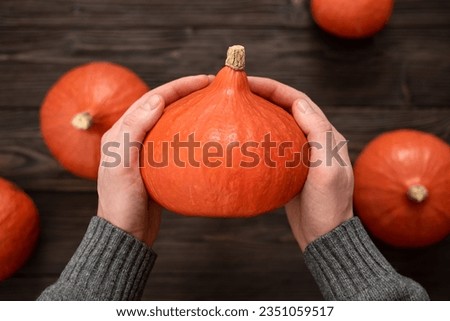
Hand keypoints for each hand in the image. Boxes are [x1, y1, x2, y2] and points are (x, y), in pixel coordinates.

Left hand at [97, 75, 211, 246]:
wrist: (125, 234)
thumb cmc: (121, 201)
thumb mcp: (122, 164)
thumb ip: (134, 129)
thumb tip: (157, 99)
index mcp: (121, 132)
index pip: (152, 99)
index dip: (178, 86)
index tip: (205, 79)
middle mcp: (133, 138)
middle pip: (163, 107)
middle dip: (186, 94)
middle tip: (212, 88)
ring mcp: (147, 152)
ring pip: (172, 124)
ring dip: (190, 112)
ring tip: (212, 106)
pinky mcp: (159, 167)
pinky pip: (177, 144)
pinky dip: (191, 135)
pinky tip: (207, 136)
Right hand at [249, 77, 353, 250]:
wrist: (324, 236)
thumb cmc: (328, 204)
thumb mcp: (327, 170)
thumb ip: (318, 134)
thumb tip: (299, 102)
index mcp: (327, 135)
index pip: (299, 101)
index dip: (275, 88)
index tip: (249, 81)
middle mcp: (315, 140)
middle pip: (286, 109)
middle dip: (264, 96)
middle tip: (238, 91)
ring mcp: (301, 154)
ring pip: (278, 125)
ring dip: (260, 113)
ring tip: (237, 107)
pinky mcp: (289, 168)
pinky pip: (272, 145)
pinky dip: (257, 136)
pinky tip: (241, 138)